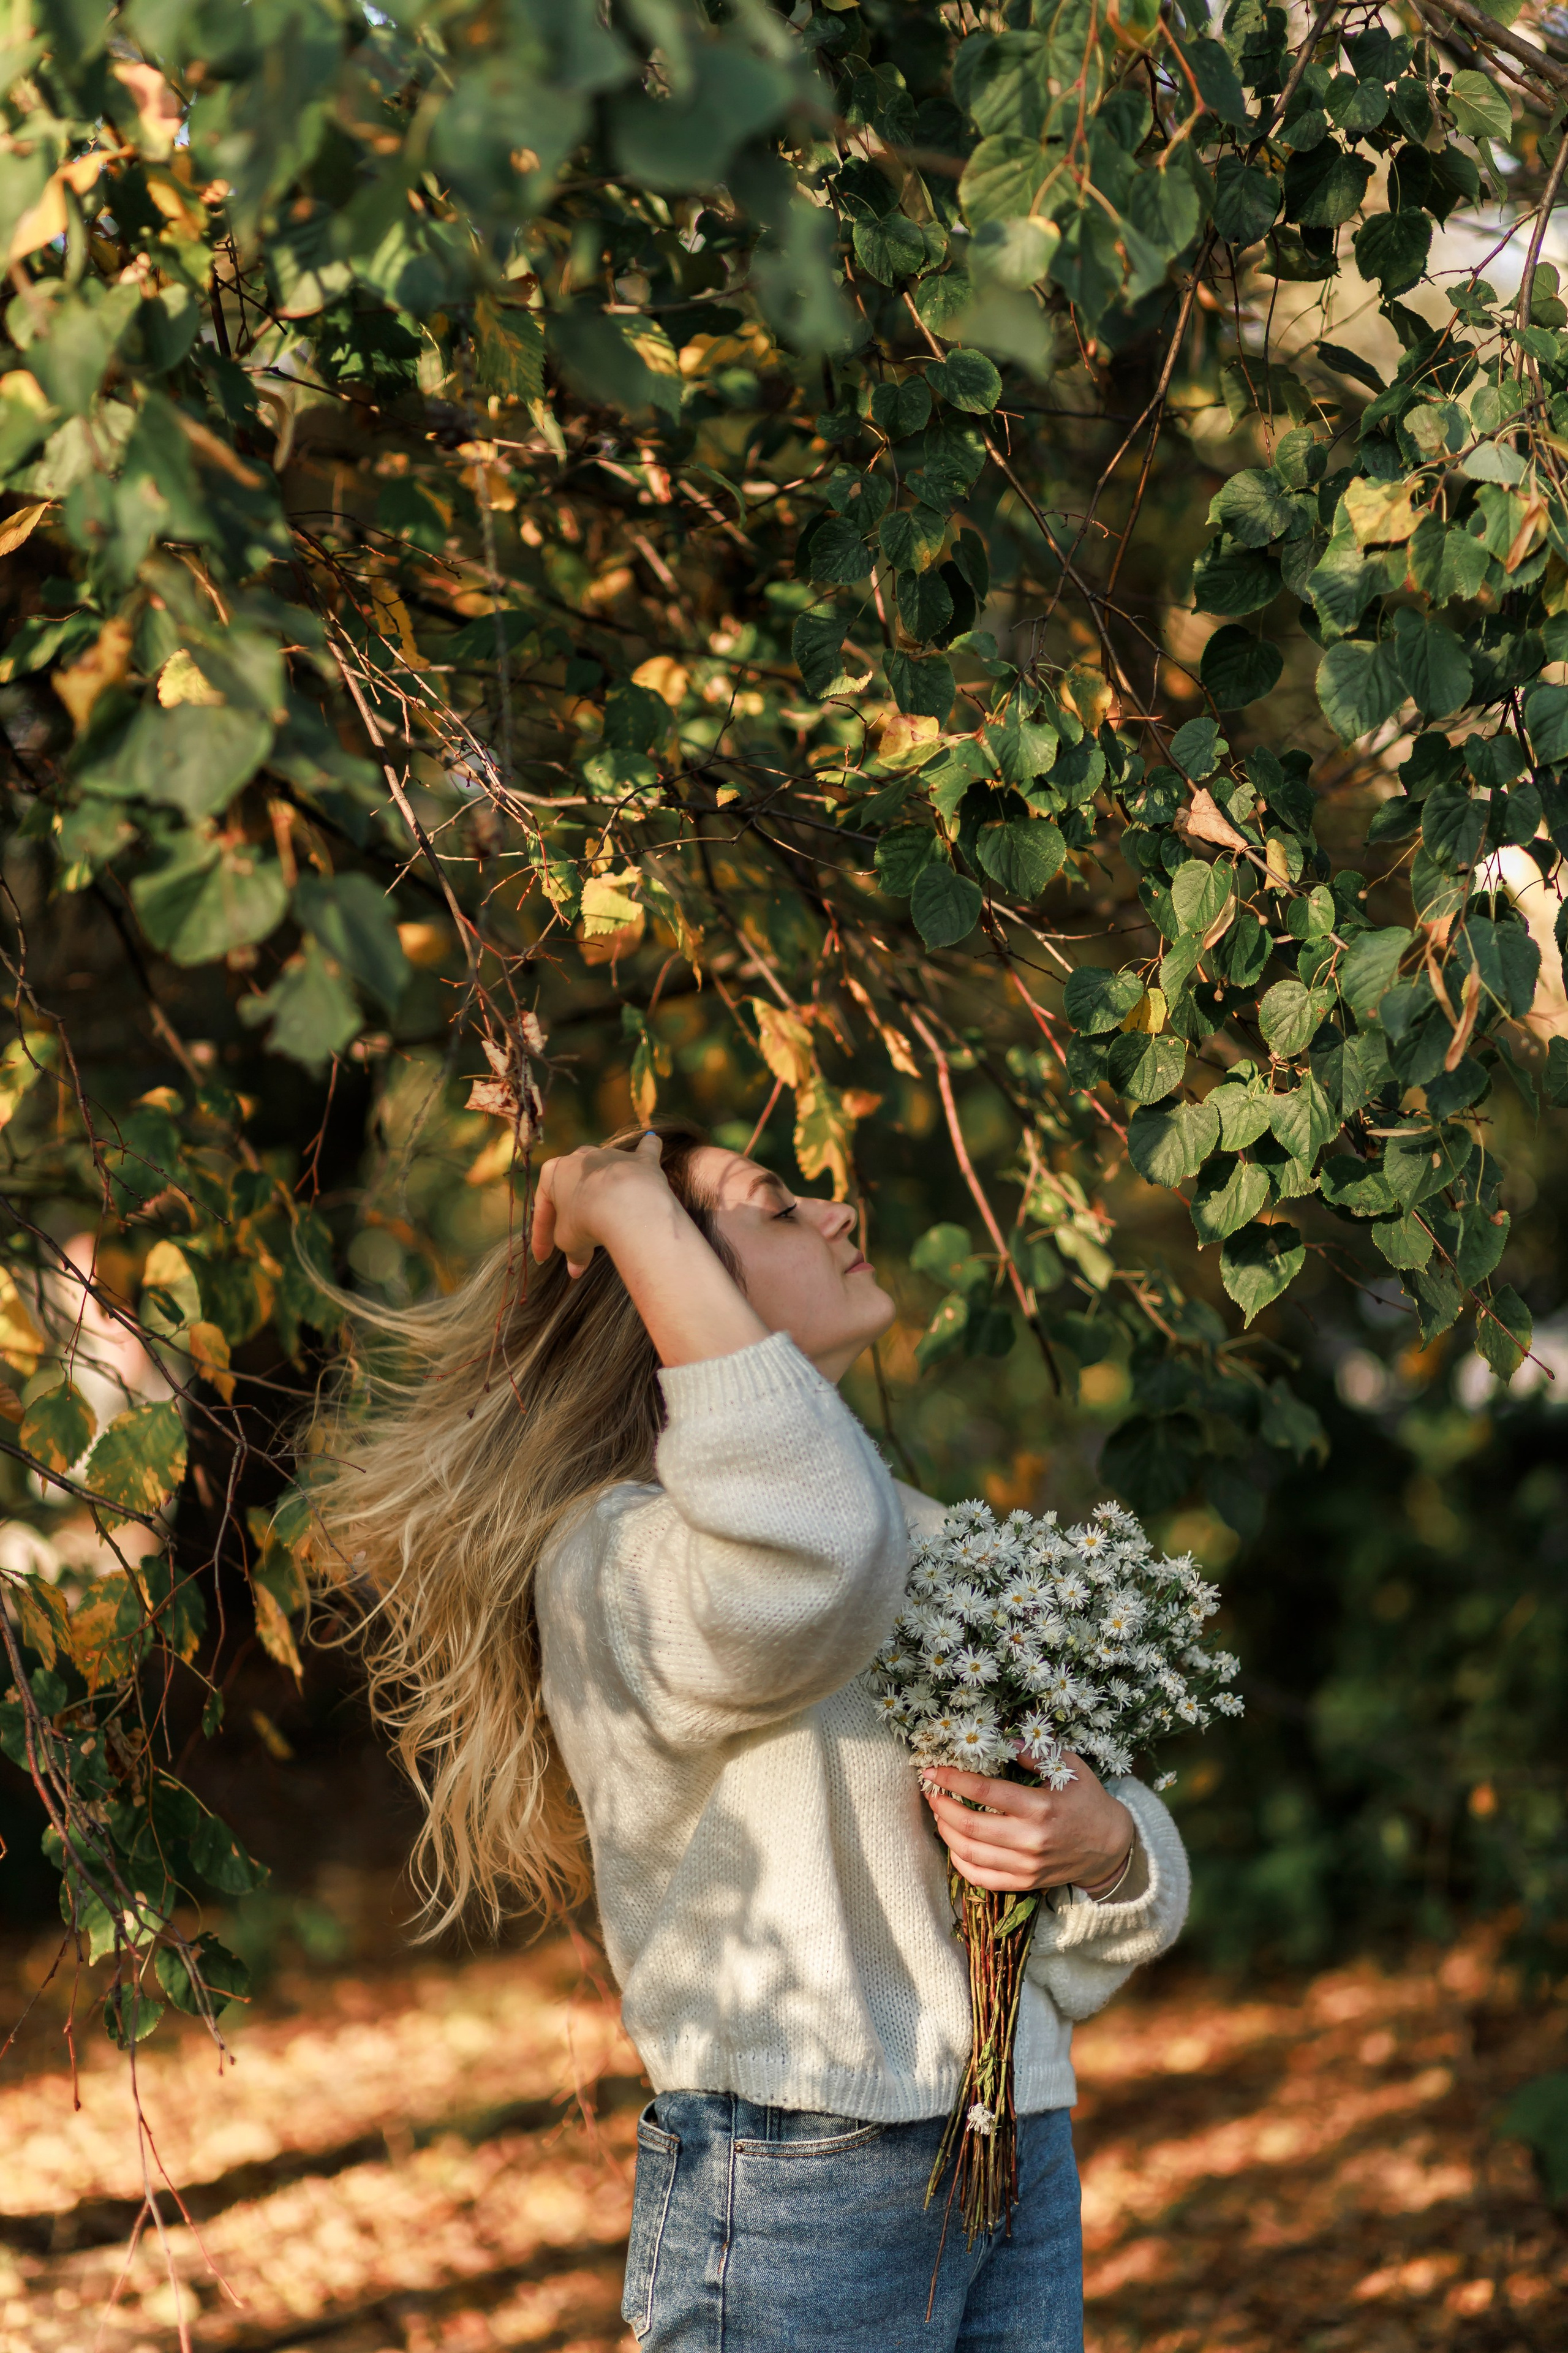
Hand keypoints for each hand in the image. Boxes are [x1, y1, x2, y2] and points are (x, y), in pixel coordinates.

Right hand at [531, 1130, 669, 1277]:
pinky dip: (647, 1150)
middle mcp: (581, 1157)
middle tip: (572, 1234)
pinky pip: (645, 1151)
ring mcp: (611, 1155)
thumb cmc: (588, 1221)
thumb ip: (572, 1253)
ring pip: (603, 1170)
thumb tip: (575, 1269)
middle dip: (571, 1212)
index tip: (544, 1258)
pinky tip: (651, 1145)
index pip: (543, 1211)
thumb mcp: (571, 1242)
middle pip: (572, 1188)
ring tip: (606, 1213)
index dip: (542, 1238)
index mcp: (553, 1172)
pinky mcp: (641, 1161)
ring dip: (601, 1191)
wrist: (625, 1205)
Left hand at [920, 1753, 1133, 1895]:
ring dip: (947, 1833)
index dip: (953, 1780)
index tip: (933, 1771)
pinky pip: (982, 1879)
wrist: (1110, 1847)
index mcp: (1040, 1807)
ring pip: (971, 1854)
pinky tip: (954, 1845)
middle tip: (932, 1793)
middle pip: (971, 1826)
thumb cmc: (1088, 1801)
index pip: (985, 1791)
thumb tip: (1002, 1742)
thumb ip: (1034, 1754)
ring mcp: (1027, 1865)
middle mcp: (1031, 1840)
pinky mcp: (1026, 1882)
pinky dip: (960, 1863)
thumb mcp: (1069, 1768)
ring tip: (939, 1815)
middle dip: (943, 1807)